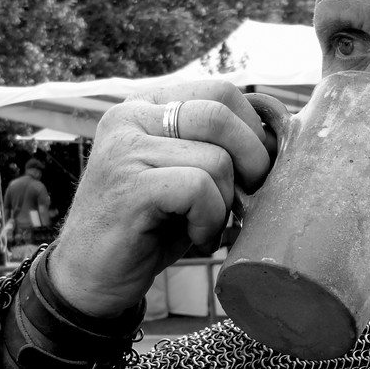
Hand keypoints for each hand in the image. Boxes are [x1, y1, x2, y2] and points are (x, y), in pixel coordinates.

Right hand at [49, 79, 272, 317]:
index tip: (257, 169)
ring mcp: (125, 148)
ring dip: (226, 203)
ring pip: (216, 159)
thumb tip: (279, 139)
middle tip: (246, 199)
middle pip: (221, 114)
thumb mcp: (185, 176)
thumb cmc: (149, 228)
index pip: (221, 91)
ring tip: (205, 226)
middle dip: (252, 161)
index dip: (254, 130)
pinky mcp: (128, 185)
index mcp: (146, 106)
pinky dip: (210, 221)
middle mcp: (130, 117)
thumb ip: (217, 148)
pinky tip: (195, 237)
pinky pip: (199, 189)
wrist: (90, 277)